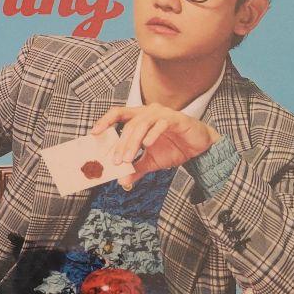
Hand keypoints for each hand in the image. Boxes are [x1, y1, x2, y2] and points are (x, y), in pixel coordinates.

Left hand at [91, 105, 220, 189]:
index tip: (93, 133)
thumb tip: (122, 182)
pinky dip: (152, 134)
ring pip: (142, 124)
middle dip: (120, 144)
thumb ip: (137, 169)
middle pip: (129, 125)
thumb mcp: (151, 162)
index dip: (105, 121)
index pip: (118, 114)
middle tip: (116, 161)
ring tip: (128, 159)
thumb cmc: (174, 148)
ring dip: (133, 142)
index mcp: (140, 118)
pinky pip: (161, 124)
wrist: (199, 148)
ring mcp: (162, 114)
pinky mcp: (175, 119)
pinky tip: (147, 145)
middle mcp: (149, 112)